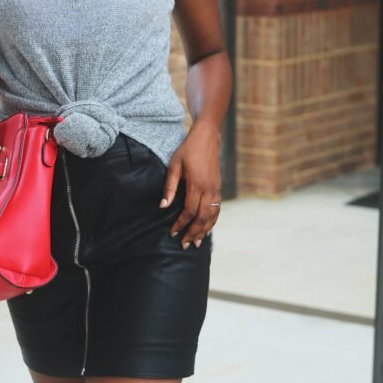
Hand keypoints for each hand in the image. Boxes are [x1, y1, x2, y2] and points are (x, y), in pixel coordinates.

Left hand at [158, 121, 221, 248]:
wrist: (207, 137)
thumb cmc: (188, 150)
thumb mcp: (174, 166)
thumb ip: (169, 187)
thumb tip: (163, 206)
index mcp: (196, 185)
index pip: (188, 212)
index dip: (180, 224)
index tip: (172, 233)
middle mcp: (209, 190)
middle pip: (202, 218)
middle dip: (193, 233)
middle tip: (184, 245)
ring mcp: (216, 189)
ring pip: (212, 216)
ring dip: (204, 231)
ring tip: (196, 243)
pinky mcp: (219, 188)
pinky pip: (217, 210)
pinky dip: (212, 222)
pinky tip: (207, 229)